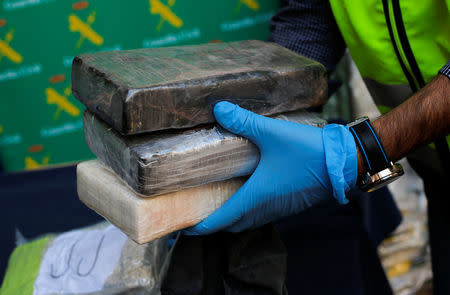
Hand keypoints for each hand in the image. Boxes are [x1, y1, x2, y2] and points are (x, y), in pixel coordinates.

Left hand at [184, 101, 357, 234]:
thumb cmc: (307, 152)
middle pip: (232, 225)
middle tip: (197, 213)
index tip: (183, 228)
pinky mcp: (290, 205)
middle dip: (213, 224)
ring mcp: (279, 210)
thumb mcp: (271, 133)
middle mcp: (265, 209)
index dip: (200, 226)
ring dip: (230, 218)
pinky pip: (261, 215)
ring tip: (217, 205)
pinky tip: (246, 194)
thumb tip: (218, 109)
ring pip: (247, 222)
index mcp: (256, 197)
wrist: (345, 162)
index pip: (220, 220)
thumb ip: (243, 121)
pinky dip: (247, 212)